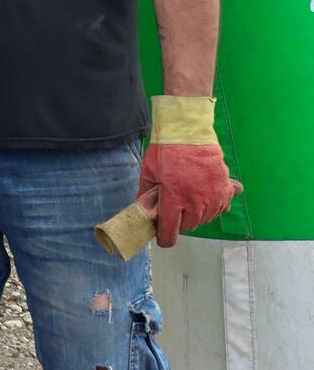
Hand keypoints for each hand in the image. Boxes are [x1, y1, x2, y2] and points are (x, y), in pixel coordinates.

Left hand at [138, 95, 242, 246]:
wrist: (188, 131)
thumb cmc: (165, 150)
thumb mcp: (148, 172)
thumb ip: (146, 195)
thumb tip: (144, 211)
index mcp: (174, 198)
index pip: (170, 231)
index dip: (165, 237)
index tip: (162, 238)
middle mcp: (196, 202)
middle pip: (187, 226)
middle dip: (178, 221)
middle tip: (171, 208)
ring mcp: (214, 196)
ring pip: (204, 219)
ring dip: (195, 214)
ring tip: (186, 199)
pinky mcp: (225, 189)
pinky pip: (222, 207)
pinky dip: (213, 206)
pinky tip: (204, 196)